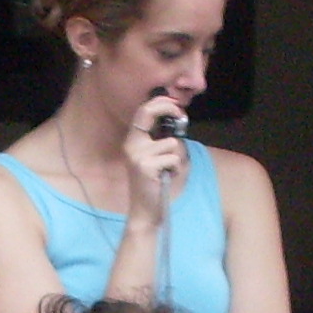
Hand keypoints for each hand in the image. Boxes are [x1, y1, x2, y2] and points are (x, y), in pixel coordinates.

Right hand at [121, 95, 189, 214]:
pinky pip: (173, 158)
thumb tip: (178, 119)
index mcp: (132, 140)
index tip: (175, 104)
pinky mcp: (145, 166)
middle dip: (170, 111)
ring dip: (176, 157)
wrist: (144, 210)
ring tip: (167, 169)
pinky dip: (175, 169)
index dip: (161, 102)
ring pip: (171, 143)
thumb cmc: (153, 182)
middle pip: (150, 113)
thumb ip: (161, 138)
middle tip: (182, 118)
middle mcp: (131, 145)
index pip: (143, 111)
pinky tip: (167, 177)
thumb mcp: (154, 156)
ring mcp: (136, 155)